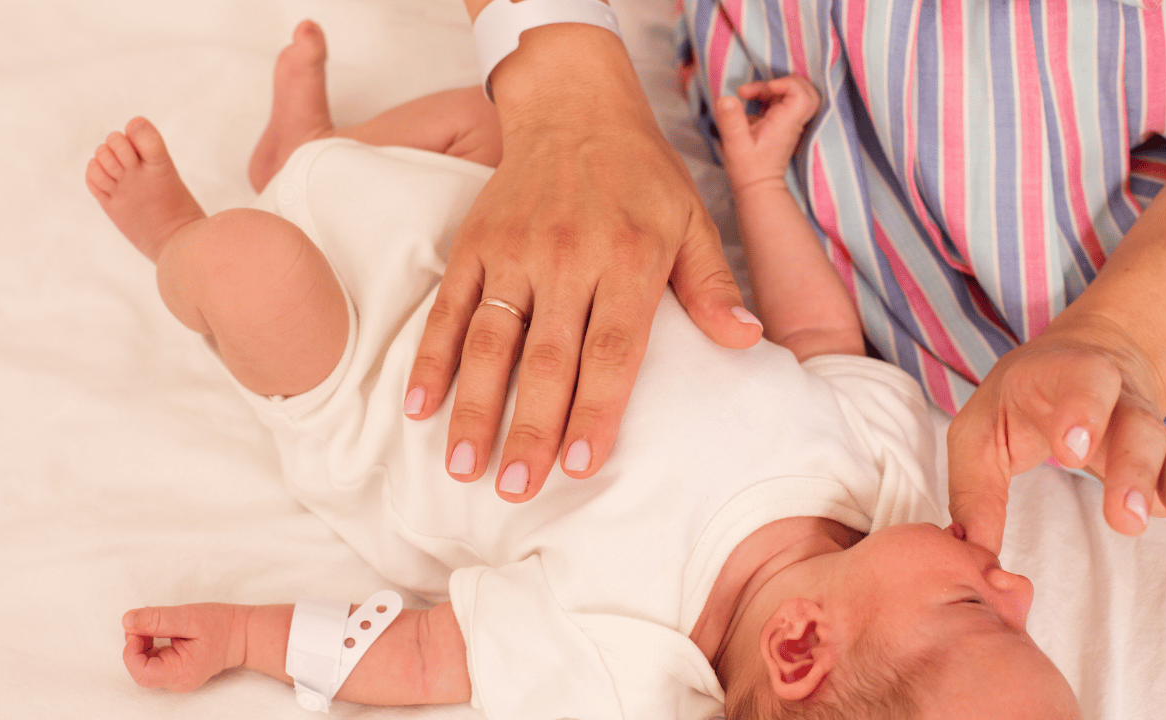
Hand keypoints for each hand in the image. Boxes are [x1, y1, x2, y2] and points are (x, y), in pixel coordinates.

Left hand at [122, 603, 248, 691]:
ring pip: (144, 664)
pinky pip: (152, 661)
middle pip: (140, 668)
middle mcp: (177, 682)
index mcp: (181, 673)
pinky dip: (149, 644)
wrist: (244, 634)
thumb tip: (127, 620)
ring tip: (158, 623)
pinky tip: (161, 630)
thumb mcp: (189, 617)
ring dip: (142, 642)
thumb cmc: (222, 625)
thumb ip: (158, 619)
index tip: (139, 627)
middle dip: (137, 643)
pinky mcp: (176, 671)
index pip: (141, 672)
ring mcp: (176, 678)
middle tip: (148, 620)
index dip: (132, 650)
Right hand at [405, 25, 761, 500]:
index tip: (579, 467)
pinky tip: (418, 405)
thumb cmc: (641, 175)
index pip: (613, 350)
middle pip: (548, 358)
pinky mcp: (476, 243)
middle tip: (515, 489)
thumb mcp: (692, 220)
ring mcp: (515, 251)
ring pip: (492, 340)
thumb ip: (712, 286)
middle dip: (530, 429)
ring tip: (462, 467)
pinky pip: (449, 307)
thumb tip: (747, 342)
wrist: (575, 106)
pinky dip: (432, 356)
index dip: (595, 411)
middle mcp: (569, 256)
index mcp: (629, 258)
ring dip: (474, 406)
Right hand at [713, 76, 820, 192]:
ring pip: (794, 93)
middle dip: (783, 81)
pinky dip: (768, 96)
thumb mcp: (735, 144)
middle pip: (806, 90)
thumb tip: (726, 98)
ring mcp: (789, 122)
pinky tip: (750, 103)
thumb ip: (731, 121)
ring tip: (747, 94)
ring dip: (772, 88)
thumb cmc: (748, 169)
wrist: (758, 188)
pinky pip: (782, 101)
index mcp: (786, 122)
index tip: (765, 89)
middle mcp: (792, 121)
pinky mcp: (781, 124)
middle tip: (762, 88)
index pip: (801, 93)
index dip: (786, 83)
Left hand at [947, 316, 1165, 553]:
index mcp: (1061, 376)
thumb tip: (973, 554)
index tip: (1073, 453)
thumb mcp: (979, 431)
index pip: (1082, 381)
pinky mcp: (1160, 451)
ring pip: (1165, 447)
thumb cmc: (1018, 401)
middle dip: (1131, 467)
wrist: (1080, 362)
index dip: (1081, 411)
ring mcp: (1142, 422)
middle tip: (1122, 516)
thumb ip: (974, 491)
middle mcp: (1113, 396)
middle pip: (1133, 424)